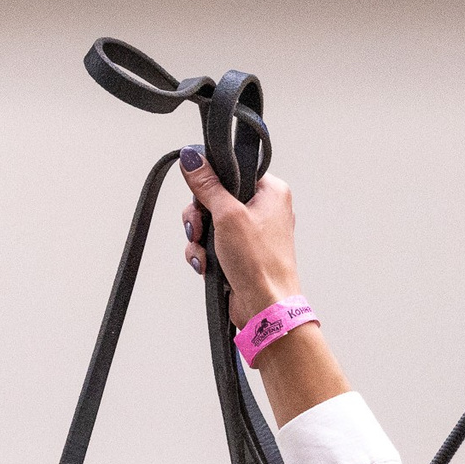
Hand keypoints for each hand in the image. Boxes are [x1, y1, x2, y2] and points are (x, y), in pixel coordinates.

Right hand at [180, 157, 301, 327]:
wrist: (265, 305)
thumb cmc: (260, 263)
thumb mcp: (228, 215)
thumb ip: (208, 186)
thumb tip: (193, 159)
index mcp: (271, 191)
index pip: (232, 172)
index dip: (210, 185)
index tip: (201, 199)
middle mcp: (264, 209)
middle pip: (215, 198)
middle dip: (200, 217)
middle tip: (199, 229)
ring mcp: (251, 232)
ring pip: (209, 223)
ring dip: (198, 239)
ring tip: (204, 253)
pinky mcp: (239, 252)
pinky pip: (212, 243)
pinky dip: (204, 253)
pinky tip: (206, 264)